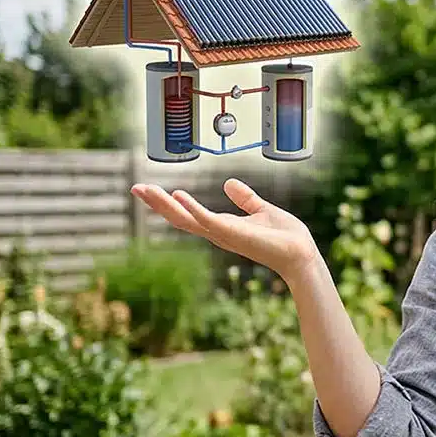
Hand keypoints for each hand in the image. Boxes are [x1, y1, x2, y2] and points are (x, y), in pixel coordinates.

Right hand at [130, 178, 319, 279]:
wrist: (301, 253)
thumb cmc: (284, 236)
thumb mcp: (261, 209)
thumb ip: (245, 198)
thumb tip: (229, 183)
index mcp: (222, 225)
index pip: (188, 213)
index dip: (168, 202)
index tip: (149, 190)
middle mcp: (218, 232)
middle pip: (180, 218)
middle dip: (157, 204)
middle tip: (134, 188)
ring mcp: (224, 235)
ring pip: (187, 219)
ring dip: (165, 205)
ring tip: (145, 190)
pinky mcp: (234, 234)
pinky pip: (208, 220)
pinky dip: (193, 208)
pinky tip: (178, 195)